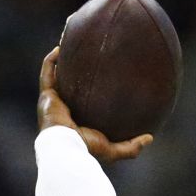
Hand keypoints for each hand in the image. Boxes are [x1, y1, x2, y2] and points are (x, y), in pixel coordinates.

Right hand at [37, 45, 153, 162]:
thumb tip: (150, 137)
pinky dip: (52, 60)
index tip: (101, 79)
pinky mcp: (46, 95)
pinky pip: (47, 73)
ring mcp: (52, 102)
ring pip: (55, 76)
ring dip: (60, 61)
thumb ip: (131, 146)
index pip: (82, 104)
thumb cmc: (88, 148)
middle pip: (68, 87)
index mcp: (75, 121)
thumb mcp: (113, 149)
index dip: (88, 92)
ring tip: (69, 45)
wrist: (67, 147)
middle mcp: (62, 110)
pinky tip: (61, 47)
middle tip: (86, 58)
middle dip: (73, 73)